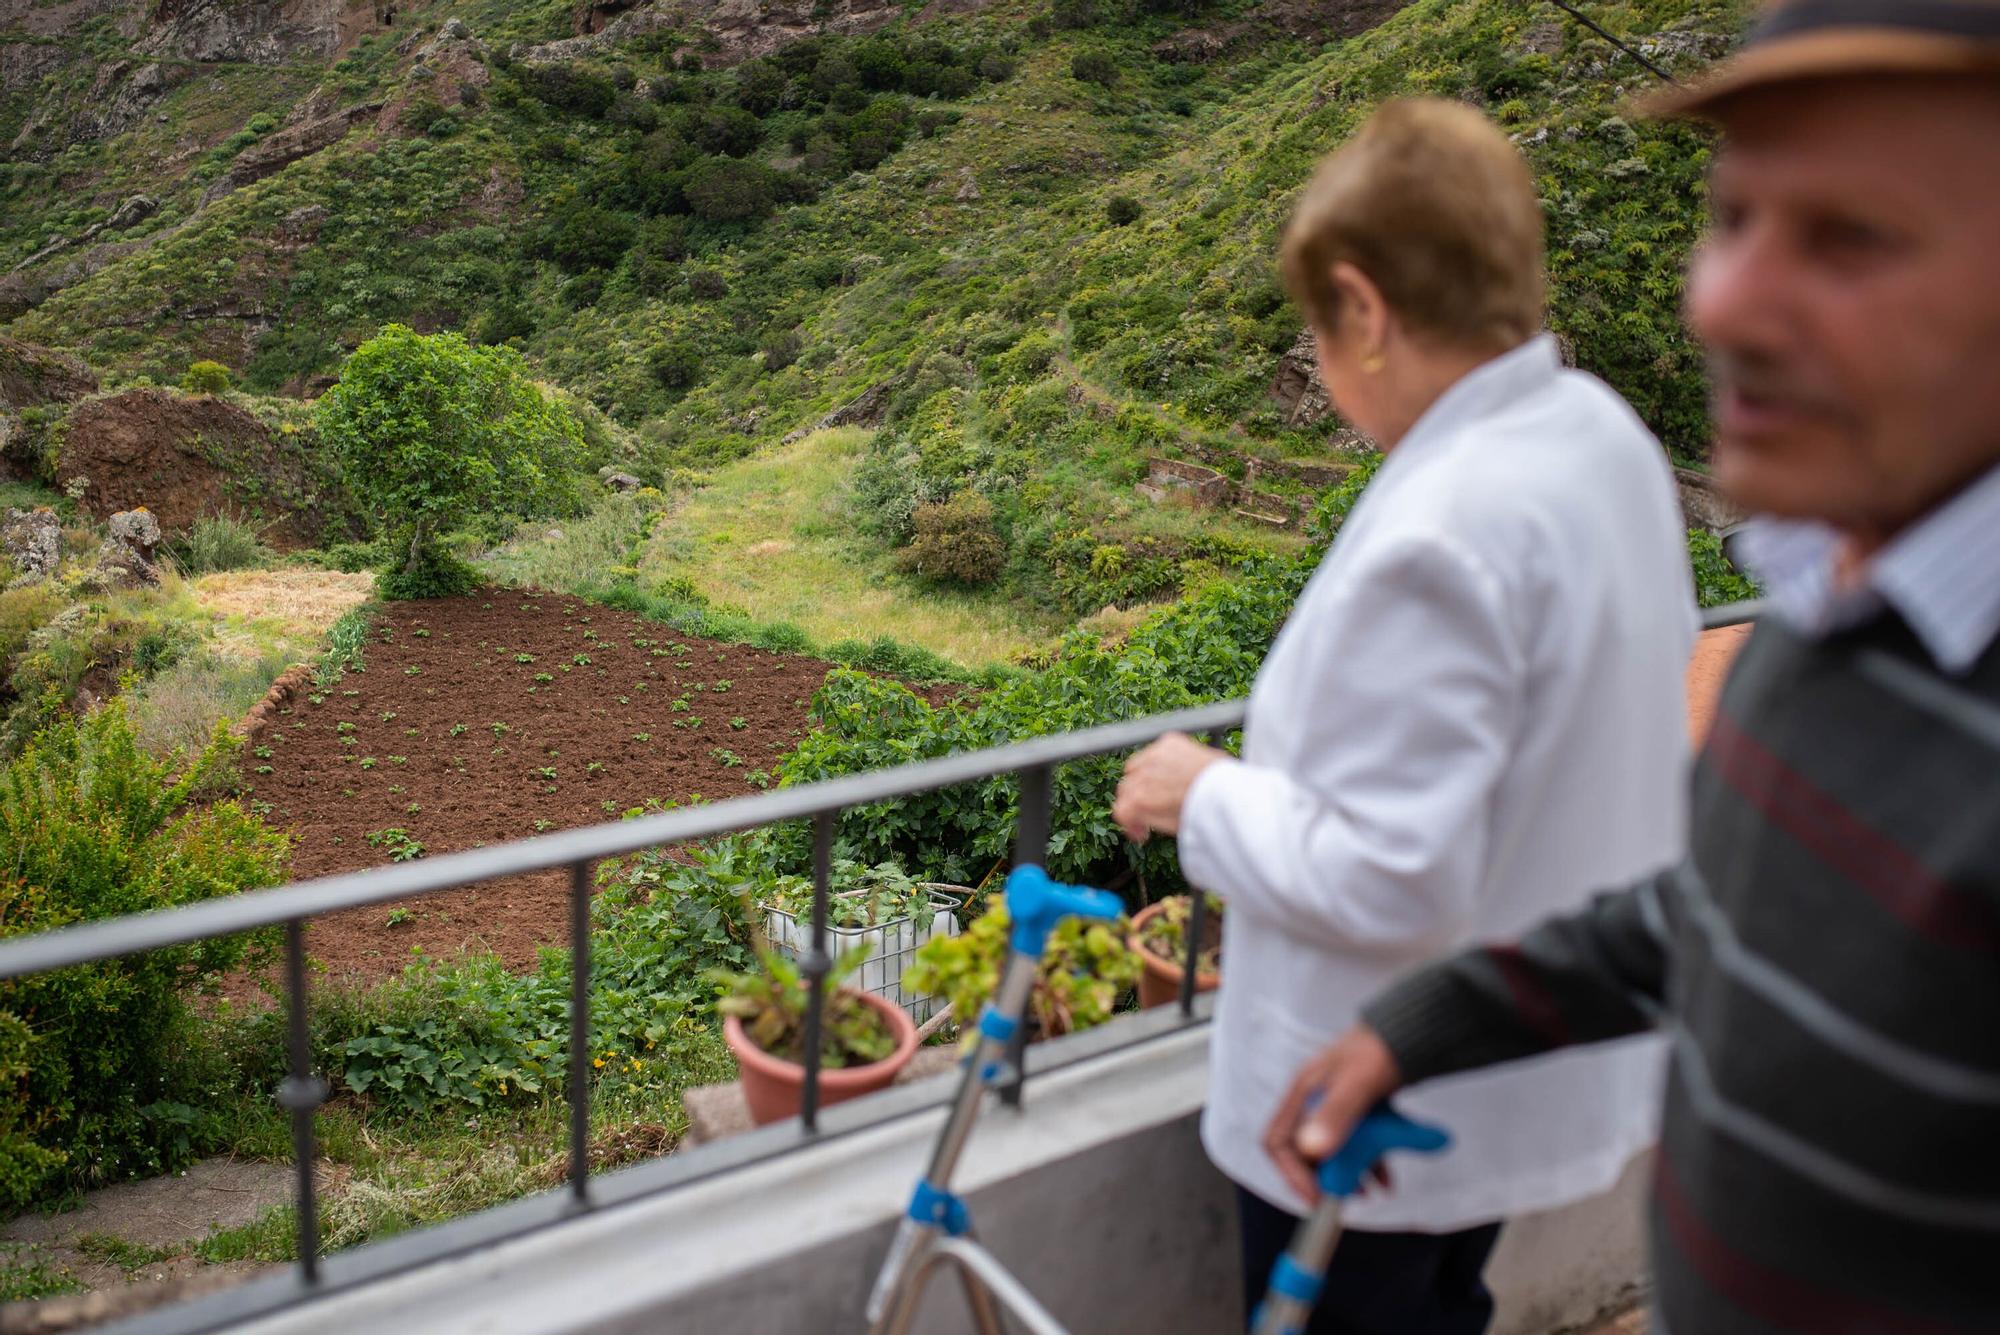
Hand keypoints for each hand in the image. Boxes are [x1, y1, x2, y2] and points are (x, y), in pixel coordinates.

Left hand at [1113, 733, 1226, 841]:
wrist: (1226, 792)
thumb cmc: (1228, 784)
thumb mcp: (1209, 762)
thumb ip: (1190, 767)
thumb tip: (1189, 780)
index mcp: (1170, 744)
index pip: (1148, 759)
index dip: (1149, 780)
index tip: (1156, 793)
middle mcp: (1153, 756)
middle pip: (1133, 775)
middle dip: (1138, 794)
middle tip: (1148, 813)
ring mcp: (1144, 776)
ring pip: (1126, 792)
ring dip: (1133, 810)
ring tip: (1144, 828)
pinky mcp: (1140, 798)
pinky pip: (1124, 811)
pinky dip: (1129, 824)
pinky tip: (1141, 835)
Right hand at [1263, 1026, 1402, 1203]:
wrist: (1409, 1030)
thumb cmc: (1379, 1051)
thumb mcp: (1357, 1084)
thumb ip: (1336, 1114)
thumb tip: (1313, 1150)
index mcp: (1303, 1093)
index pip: (1277, 1141)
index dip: (1290, 1172)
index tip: (1316, 1196)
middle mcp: (1313, 1102)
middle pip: (1304, 1151)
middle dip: (1324, 1178)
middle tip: (1345, 1197)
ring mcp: (1334, 1107)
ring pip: (1332, 1151)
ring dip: (1348, 1175)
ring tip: (1368, 1191)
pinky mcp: (1355, 1112)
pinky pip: (1355, 1145)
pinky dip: (1369, 1164)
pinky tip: (1385, 1179)